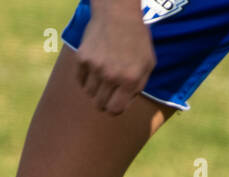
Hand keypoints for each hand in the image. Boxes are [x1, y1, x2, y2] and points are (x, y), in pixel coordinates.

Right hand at [77, 0, 155, 115]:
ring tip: (101, 79)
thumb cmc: (137, 39)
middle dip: (104, 102)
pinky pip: (80, 80)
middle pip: (100, 104)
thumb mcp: (148, 64)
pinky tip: (93, 71)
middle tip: (107, 94)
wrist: (118, 14)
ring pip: (89, 93)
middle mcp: (111, 76)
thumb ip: (138, 86)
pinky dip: (85, 80)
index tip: (115, 104)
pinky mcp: (82, 58)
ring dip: (94, 90)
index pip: (116, 110)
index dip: (115, 110)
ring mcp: (95, 67)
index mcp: (130, 80)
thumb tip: (125, 103)